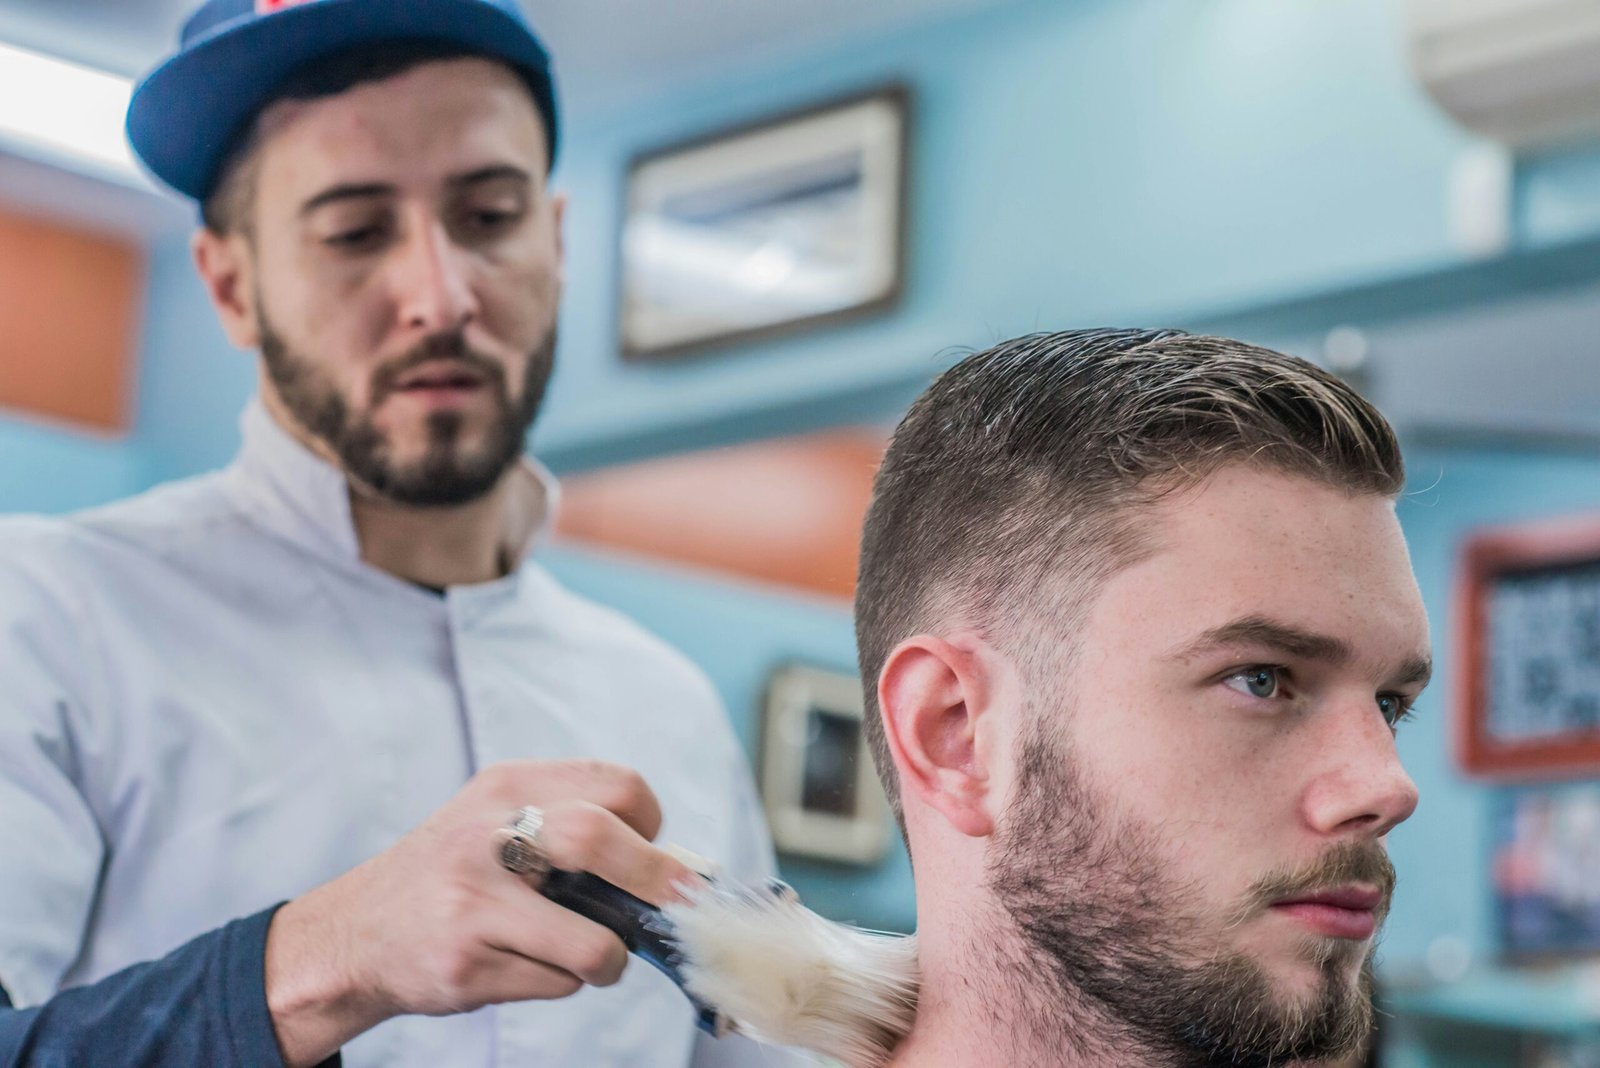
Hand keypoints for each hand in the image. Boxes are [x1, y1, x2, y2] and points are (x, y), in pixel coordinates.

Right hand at [263, 759, 700, 1066]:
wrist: (352, 936)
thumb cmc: (451, 877)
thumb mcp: (495, 820)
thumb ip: (570, 825)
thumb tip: (673, 866)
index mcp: (507, 788)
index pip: (614, 784)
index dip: (650, 822)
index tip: (653, 850)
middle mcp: (487, 835)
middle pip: (602, 838)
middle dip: (659, 880)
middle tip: (676, 907)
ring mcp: (475, 901)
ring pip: (594, 940)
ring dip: (610, 958)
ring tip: (588, 954)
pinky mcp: (467, 963)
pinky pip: (557, 982)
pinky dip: (561, 981)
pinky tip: (524, 965)